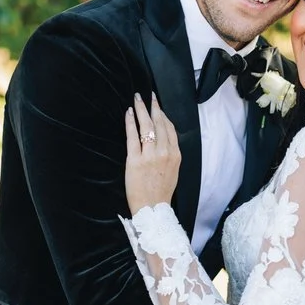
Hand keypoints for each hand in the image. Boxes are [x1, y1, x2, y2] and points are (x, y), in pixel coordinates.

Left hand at [122, 95, 181, 211]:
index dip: (164, 115)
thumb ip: (170, 154)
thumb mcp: (173, 171)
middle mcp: (165, 153)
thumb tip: (163, 139)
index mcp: (175, 155)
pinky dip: (130, 122)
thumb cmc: (161, 192)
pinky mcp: (135, 160)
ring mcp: (150, 156)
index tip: (158, 106)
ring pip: (146, 127)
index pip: (170, 129)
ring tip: (137, 100)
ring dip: (141, 110)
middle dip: (153, 107)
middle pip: (159, 124)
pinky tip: (128, 113)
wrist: (152, 208)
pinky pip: (132, 136)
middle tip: (148, 96)